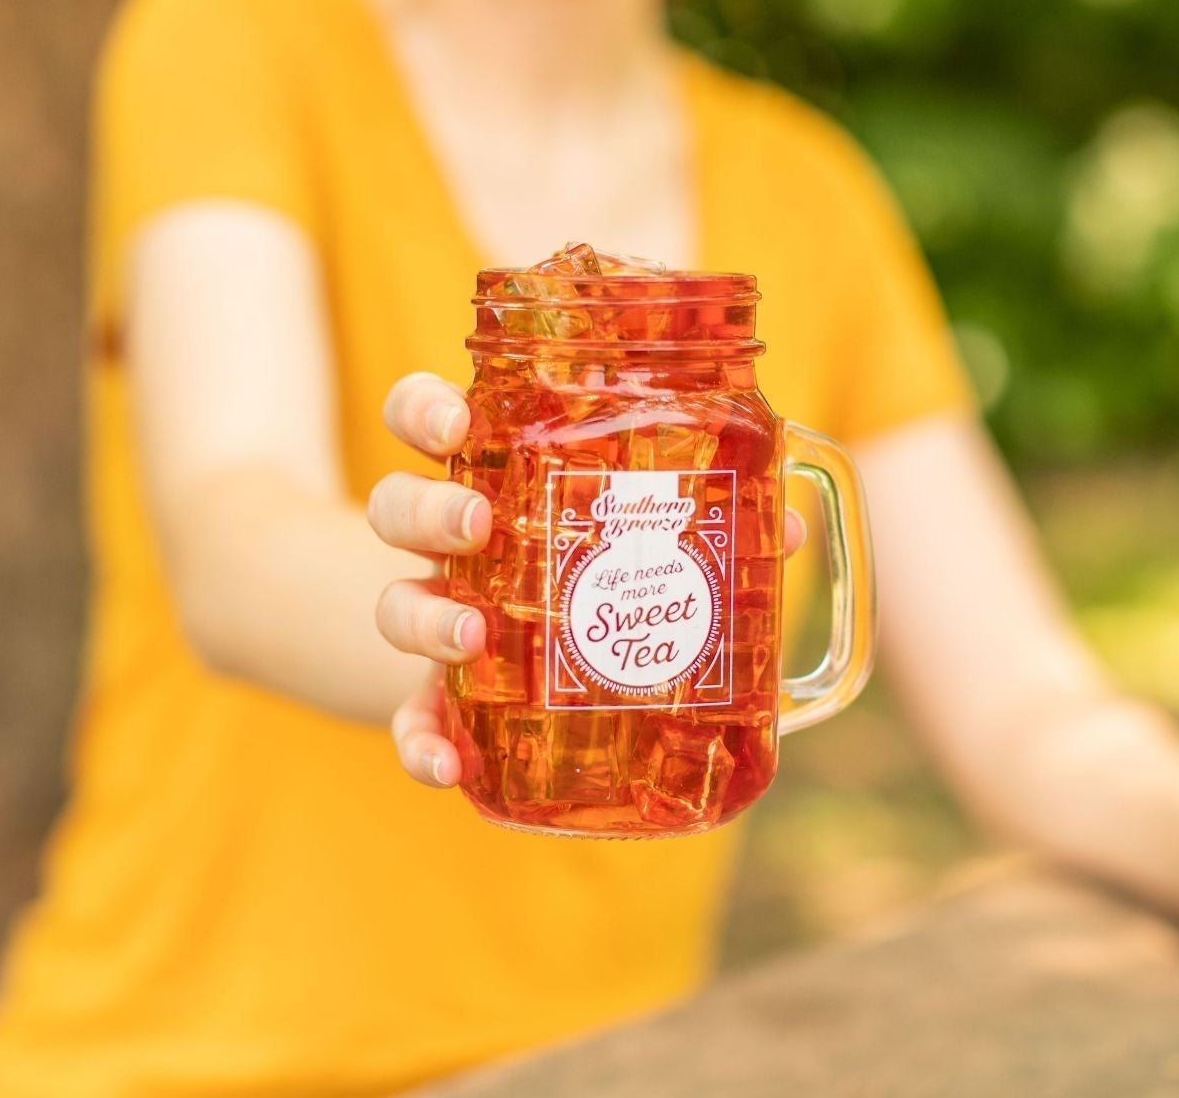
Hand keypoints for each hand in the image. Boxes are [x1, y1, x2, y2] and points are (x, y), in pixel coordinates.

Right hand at [369, 372, 805, 787]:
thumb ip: (710, 523)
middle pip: (396, 505)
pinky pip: (410, 720)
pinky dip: (420, 743)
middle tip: (478, 524)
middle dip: (428, 510)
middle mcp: (449, 544)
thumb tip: (785, 530)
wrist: (534, 663)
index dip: (425, 411)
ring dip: (423, 619)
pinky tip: (445, 766)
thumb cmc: (596, 572)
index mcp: (489, 477)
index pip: (425, 419)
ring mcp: (436, 618)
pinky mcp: (438, 697)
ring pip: (393, 603)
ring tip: (471, 637)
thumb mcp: (644, 538)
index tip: (458, 422)